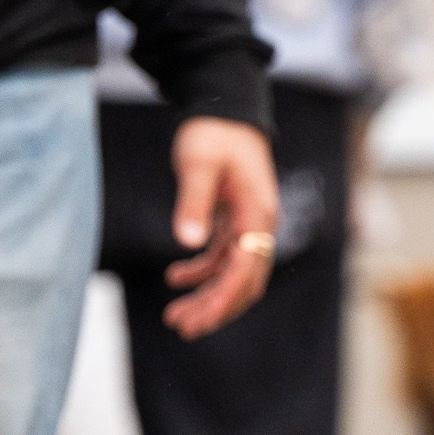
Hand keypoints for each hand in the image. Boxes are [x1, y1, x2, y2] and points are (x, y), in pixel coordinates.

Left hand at [165, 117, 279, 339]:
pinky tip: (174, 279)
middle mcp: (259, 226)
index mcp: (257, 216)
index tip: (197, 322)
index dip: (221, 300)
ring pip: (231, 274)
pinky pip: (222, 257)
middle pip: (244, 282)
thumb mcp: (198, 164)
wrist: (224, 107)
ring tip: (174, 315)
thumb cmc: (213, 133)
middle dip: (215, 309)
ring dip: (206, 296)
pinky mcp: (234, 220)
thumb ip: (193, 202)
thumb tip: (188, 243)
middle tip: (182, 327)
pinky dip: (201, 272)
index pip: (245, 271)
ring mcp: (249, 225)